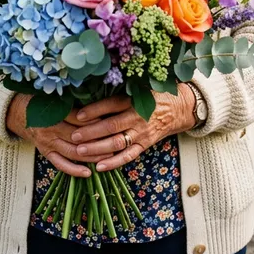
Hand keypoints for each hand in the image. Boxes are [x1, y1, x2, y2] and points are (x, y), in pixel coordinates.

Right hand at [5, 94, 113, 177]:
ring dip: (91, 156)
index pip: (77, 118)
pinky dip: (74, 170)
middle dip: (97, 140)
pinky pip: (60, 164)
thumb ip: (71, 99)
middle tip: (116, 140)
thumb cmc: (40, 100)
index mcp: (53, 112)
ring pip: (72, 152)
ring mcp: (48, 143)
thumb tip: (95, 98)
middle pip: (77, 137)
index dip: (94, 120)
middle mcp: (50, 129)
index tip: (110, 120)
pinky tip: (88, 172)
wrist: (18, 112)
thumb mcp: (54, 94)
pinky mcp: (46, 153)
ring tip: (108, 157)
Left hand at [68, 84, 197, 171]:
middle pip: (112, 126)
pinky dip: (114, 163)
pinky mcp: (145, 144)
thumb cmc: (154, 94)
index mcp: (134, 100)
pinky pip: (129, 156)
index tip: (78, 115)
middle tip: (74, 137)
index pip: (111, 105)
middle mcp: (137, 117)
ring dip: (98, 149)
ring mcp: (142, 133)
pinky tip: (99, 167)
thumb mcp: (140, 86)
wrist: (179, 107)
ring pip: (118, 143)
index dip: (94, 110)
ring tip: (80, 152)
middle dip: (91, 132)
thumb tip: (92, 88)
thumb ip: (120, 89)